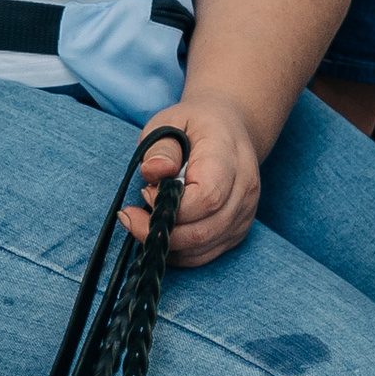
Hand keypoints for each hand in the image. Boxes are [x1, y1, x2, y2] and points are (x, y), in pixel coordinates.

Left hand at [129, 95, 258, 267]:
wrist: (229, 129)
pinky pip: (205, 254)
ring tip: (142, 222)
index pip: (207, 198)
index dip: (171, 206)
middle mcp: (244, 190)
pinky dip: (177, 251)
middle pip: (204, 230)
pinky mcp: (236, 230)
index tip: (144, 193)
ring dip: (166, 244)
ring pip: (203, 248)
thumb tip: (154, 172)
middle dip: (161, 232)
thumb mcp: (170, 121)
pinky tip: (160, 233)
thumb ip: (160, 147)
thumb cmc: (194, 125)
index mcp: (229, 157)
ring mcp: (244, 214)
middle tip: (130, 217)